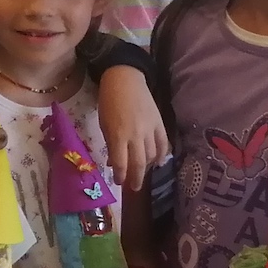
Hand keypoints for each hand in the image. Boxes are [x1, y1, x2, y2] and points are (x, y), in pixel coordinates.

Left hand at [95, 66, 168, 190]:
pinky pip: (163, 144)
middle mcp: (136, 135)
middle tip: (134, 188)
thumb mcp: (104, 124)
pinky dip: (161, 155)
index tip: (119, 182)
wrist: (125, 79)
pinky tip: (158, 162)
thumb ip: (111, 144)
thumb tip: (114, 162)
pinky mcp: (160, 123)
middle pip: (139, 163)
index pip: (121, 163)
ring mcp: (150, 129)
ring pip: (152, 156)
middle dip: (136, 178)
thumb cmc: (109, 101)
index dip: (121, 176)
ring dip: (147, 167)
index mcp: (118, 135)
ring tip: (143, 173)